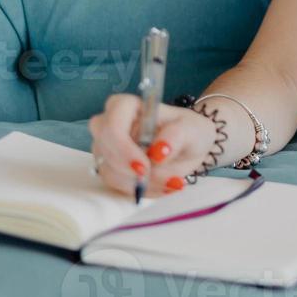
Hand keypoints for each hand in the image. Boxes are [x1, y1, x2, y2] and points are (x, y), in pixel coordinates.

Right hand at [89, 94, 225, 196]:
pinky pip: (117, 186)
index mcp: (126, 106)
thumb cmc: (188, 131)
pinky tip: (160, 185)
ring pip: (109, 172)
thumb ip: (176, 137)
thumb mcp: (191, 130)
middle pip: (104, 150)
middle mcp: (110, 125)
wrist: (189, 147)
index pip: (111, 125)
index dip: (123, 149)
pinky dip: (140, 190)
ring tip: (169, 181)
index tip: (144, 167)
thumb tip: (158, 152)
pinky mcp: (110, 168)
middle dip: (130, 171)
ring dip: (139, 184)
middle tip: (161, 179)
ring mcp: (107, 148)